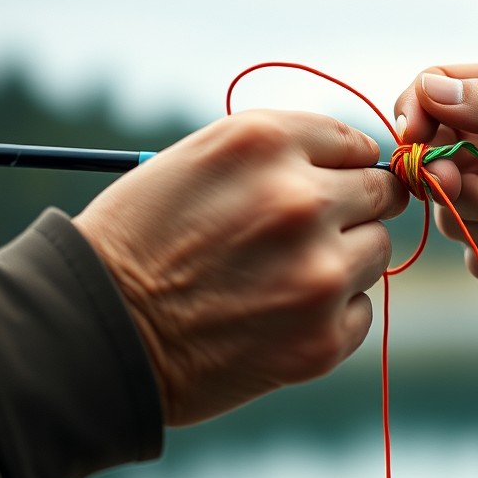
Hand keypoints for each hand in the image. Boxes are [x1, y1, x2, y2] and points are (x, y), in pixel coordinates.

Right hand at [73, 111, 407, 426]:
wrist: (97, 335)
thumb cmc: (139, 240)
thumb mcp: (198, 161)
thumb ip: (278, 154)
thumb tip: (355, 163)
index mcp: (264, 143)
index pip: (354, 141)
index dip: (342, 166)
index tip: (327, 184)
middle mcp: (301, 200)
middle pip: (381, 193)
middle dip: (352, 208)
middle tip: (310, 233)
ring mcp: (319, 271)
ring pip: (377, 249)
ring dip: (344, 259)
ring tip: (282, 276)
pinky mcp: (323, 337)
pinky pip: (360, 309)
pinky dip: (331, 314)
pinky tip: (277, 316)